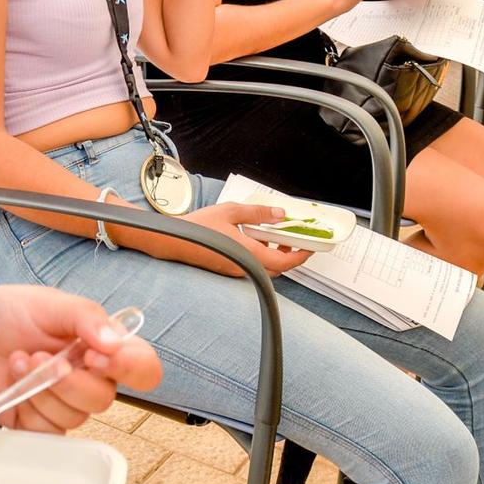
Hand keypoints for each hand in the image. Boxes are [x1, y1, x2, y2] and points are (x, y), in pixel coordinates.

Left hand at [0, 285, 163, 432]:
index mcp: (102, 345)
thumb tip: (115, 342)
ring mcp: (62, 401)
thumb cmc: (6, 311)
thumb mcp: (49, 303)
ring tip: (19, 360)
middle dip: (69, 380)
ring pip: (75, 416)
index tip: (96, 355)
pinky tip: (13, 382)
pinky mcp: (36, 421)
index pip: (143, 368)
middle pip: (104, 399)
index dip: (130, 368)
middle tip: (41, 356)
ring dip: (42, 389)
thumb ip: (86, 317)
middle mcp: (88, 376)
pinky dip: (29, 407)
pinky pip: (48, 431)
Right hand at [184, 201, 313, 276]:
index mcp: (250, 254)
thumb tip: (279, 214)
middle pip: (278, 267)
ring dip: (274, 253)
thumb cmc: (198, 228)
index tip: (310, 245)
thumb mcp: (231, 211)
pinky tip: (253, 238)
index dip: (301, 255)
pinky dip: (260, 254)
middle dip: (289, 253)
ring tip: (273, 234)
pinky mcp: (229, 269)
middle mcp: (246, 267)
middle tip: (293, 236)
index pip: (285, 262)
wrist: (174, 241)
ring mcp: (237, 271)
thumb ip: (258, 213)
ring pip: (265, 267)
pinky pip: (253, 265)